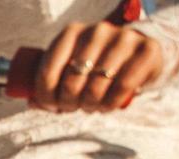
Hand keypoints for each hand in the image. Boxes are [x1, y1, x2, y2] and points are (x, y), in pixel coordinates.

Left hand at [31, 21, 163, 112]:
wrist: (140, 51)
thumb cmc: (96, 63)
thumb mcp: (71, 66)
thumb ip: (51, 82)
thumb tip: (31, 102)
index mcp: (71, 33)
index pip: (48, 70)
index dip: (45, 95)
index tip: (51, 105)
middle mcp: (97, 31)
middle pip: (72, 80)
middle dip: (68, 103)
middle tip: (72, 108)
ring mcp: (123, 38)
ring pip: (96, 86)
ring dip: (89, 105)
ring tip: (89, 107)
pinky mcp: (146, 50)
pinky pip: (122, 86)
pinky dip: (110, 104)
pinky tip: (106, 107)